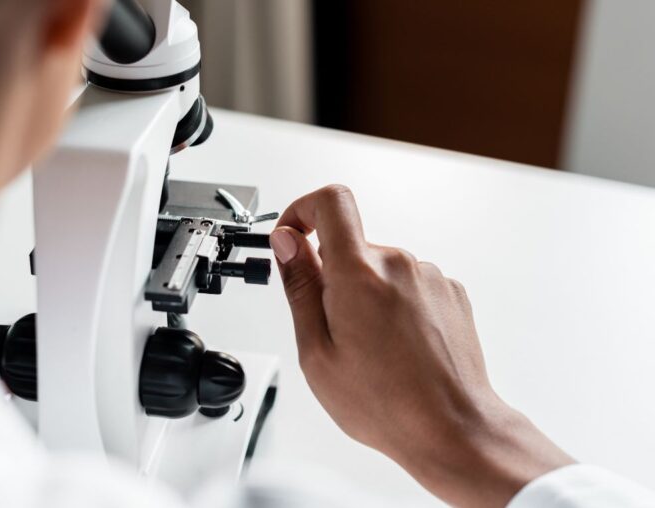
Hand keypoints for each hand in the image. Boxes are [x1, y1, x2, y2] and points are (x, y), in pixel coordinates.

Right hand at [270, 185, 572, 506]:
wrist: (453, 428)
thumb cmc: (387, 403)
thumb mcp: (317, 352)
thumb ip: (300, 286)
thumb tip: (288, 243)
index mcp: (359, 274)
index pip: (331, 201)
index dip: (304, 210)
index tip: (294, 236)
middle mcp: (399, 264)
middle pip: (351, 246)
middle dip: (333, 278)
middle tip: (334, 331)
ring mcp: (430, 277)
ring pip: (379, 270)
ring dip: (366, 296)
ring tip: (372, 350)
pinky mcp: (450, 292)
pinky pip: (408, 285)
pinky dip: (395, 306)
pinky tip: (397, 348)